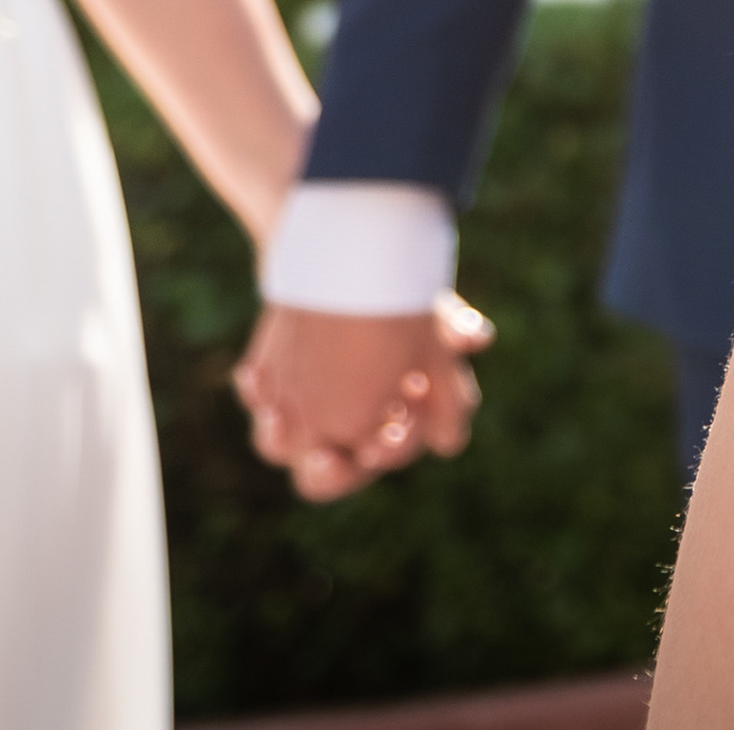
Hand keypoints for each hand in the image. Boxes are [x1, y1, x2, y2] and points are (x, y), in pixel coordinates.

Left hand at [235, 293, 493, 501]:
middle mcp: (344, 429)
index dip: (388, 451)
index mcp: (389, 426)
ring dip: (279, 438)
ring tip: (278, 415)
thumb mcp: (427, 311)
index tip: (382, 439)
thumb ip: (454, 329)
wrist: (345, 260)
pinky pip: (257, 402)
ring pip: (283, 447)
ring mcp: (302, 413)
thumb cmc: (397, 294)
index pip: (387, 455)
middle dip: (330, 472)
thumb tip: (478, 338)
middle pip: (334, 473)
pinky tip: (256, 373)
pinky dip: (255, 392)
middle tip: (324, 459)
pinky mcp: (270, 388)